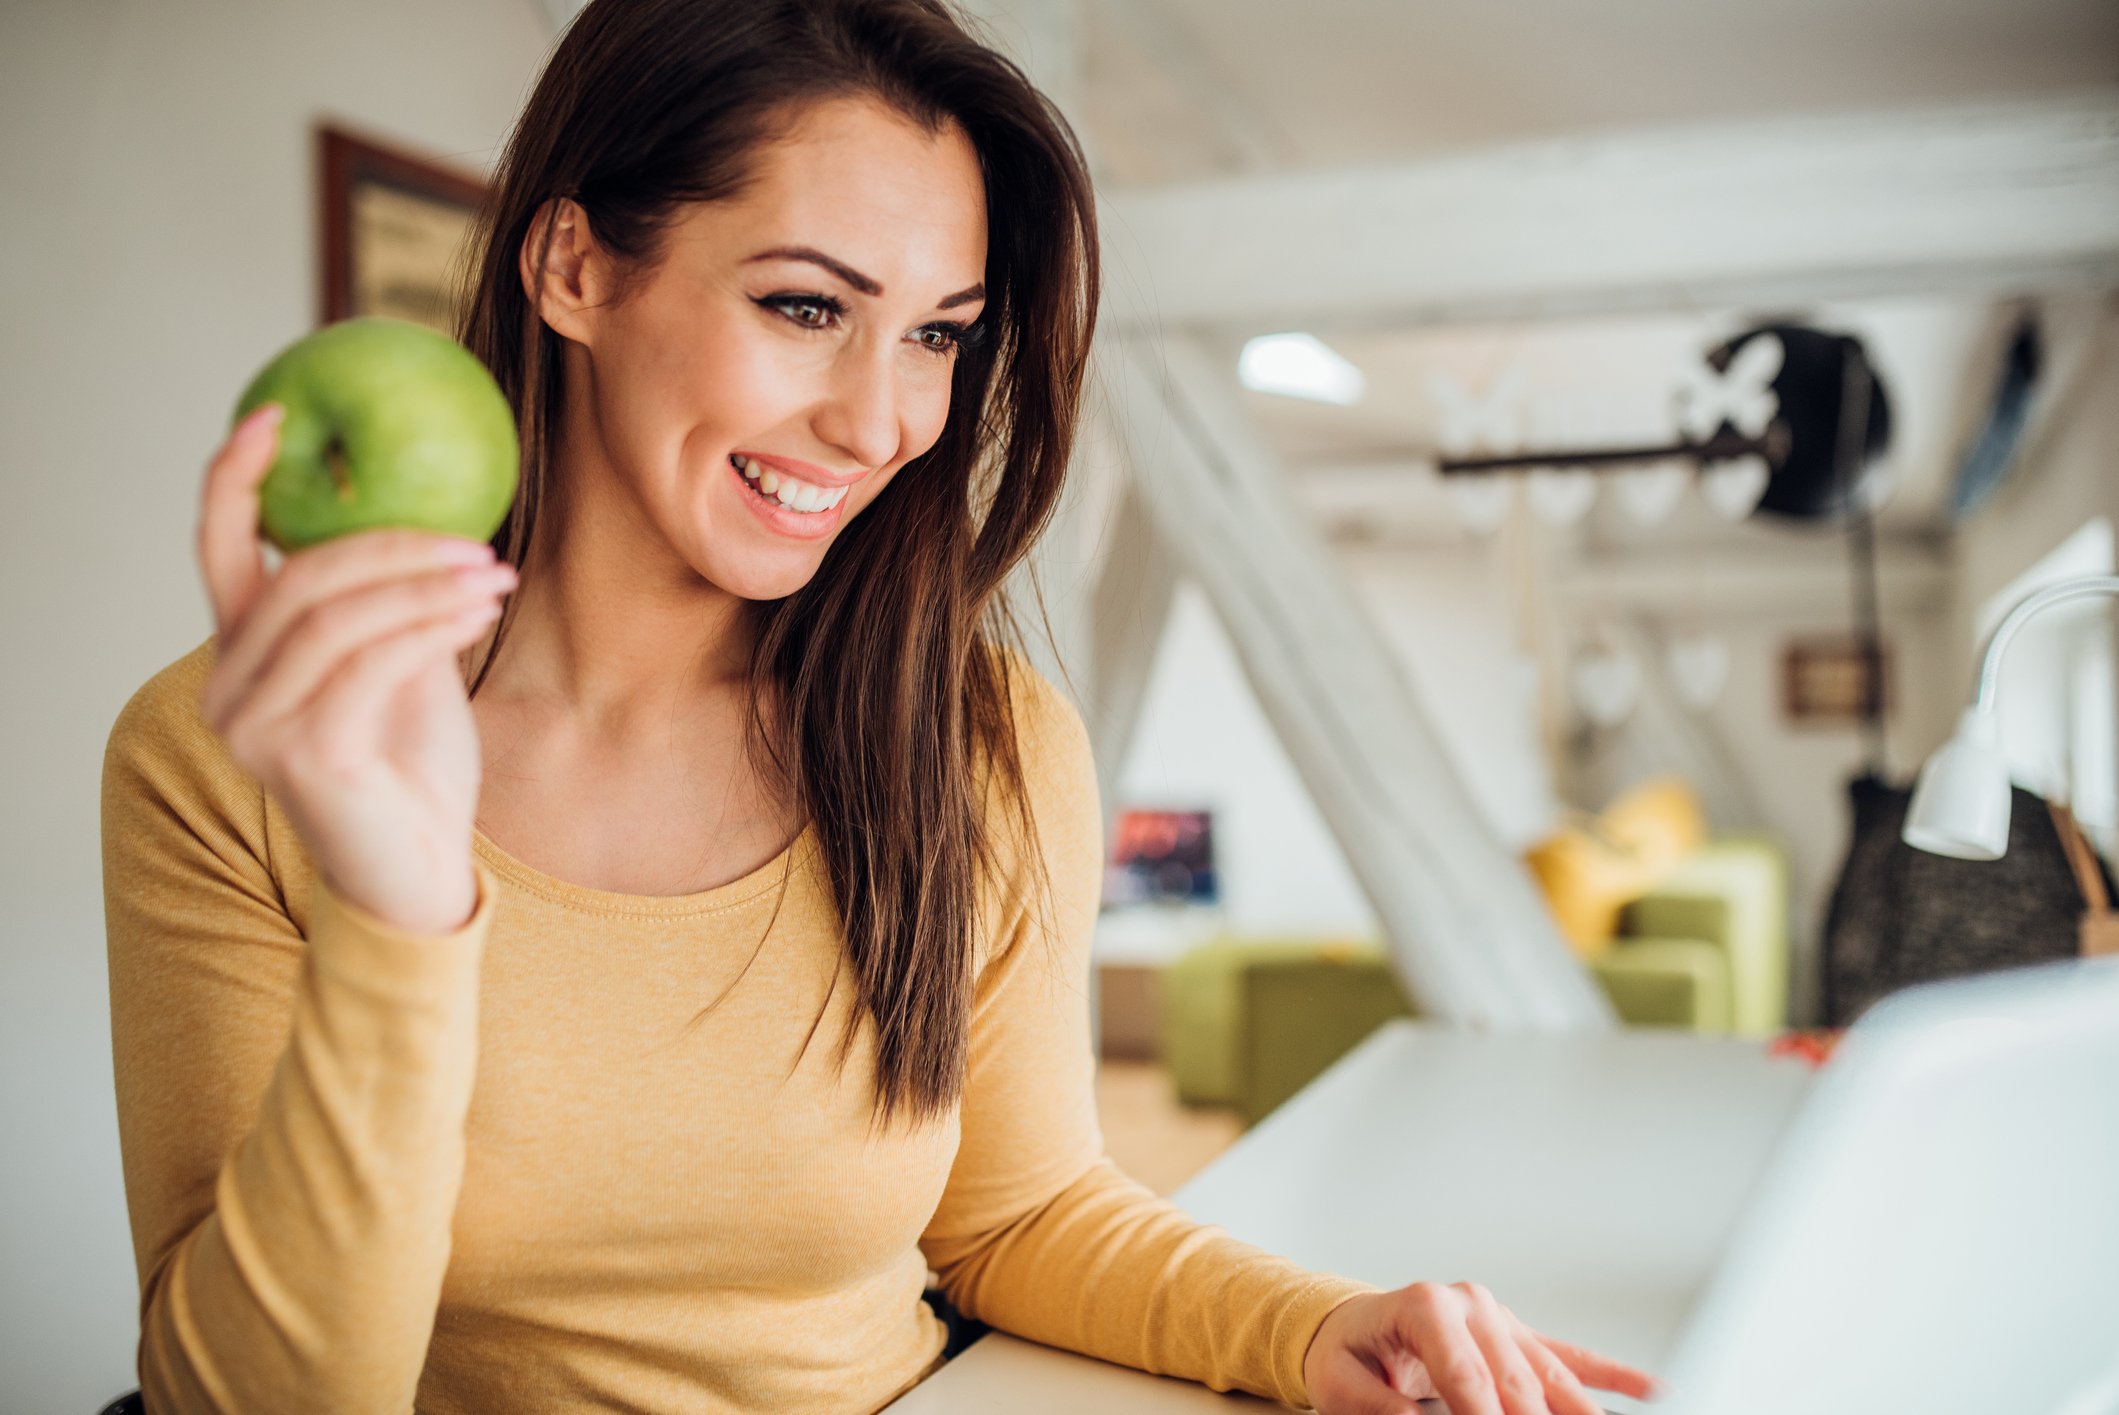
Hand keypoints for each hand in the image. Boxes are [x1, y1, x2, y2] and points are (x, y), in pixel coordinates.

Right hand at [195, 402, 515, 934]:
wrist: (419, 872)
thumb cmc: (412, 768)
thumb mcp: (402, 666)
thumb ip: (388, 605)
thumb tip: (428, 523)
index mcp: (243, 652)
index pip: (218, 547)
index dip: (235, 475)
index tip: (274, 414)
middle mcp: (231, 685)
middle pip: (298, 576)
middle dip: (392, 543)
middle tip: (476, 538)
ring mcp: (257, 724)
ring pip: (338, 617)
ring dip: (427, 584)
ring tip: (496, 575)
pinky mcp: (303, 754)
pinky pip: (371, 662)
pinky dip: (432, 626)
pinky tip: (479, 613)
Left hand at [1302, 1283, 1660, 1414]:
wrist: (1349, 1323)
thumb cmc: (1346, 1353)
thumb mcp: (1342, 1385)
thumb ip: (1382, 1408)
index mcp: (1427, 1307)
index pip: (1467, 1378)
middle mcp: (1471, 1305)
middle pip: (1517, 1383)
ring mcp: (1500, 1319)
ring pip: (1552, 1376)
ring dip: (1580, 1413)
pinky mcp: (1517, 1335)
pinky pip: (1570, 1357)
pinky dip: (1612, 1376)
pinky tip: (1651, 1390)